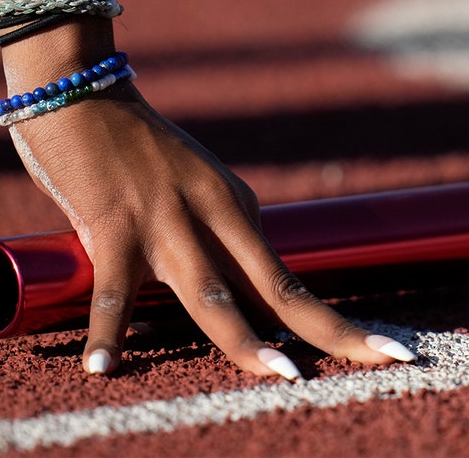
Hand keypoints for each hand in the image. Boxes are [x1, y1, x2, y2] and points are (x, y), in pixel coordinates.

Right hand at [7, 82, 415, 376]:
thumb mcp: (196, 191)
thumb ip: (217, 240)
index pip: (286, 280)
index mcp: (237, 210)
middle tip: (386, 358)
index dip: (330, 321)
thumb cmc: (136, 151)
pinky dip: (107, 332)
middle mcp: (214, 218)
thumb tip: (238, 299)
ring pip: (212, 296)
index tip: (379, 349)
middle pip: (278, 289)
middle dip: (332, 329)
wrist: (83, 92)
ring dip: (247, 340)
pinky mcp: (113, 227)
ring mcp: (167, 224)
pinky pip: (112, 292)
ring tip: (281, 375)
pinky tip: (103, 367)